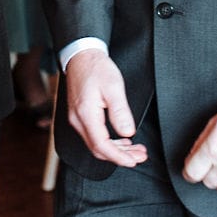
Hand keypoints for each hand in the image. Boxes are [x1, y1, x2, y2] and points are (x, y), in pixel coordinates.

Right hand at [62, 50, 147, 168]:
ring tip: (136, 150)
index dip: (119, 157)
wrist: (81, 56)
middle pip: (98, 149)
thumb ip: (120, 112)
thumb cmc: (96, 68)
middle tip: (140, 156)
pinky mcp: (79, 116)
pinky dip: (109, 142)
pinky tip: (122, 140)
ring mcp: (77, 119)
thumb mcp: (113, 87)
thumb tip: (127, 132)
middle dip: (120, 156)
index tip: (134, 161)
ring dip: (116, 150)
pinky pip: (93, 136)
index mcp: (86, 114)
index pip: (101, 145)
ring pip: (96, 144)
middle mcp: (77, 120)